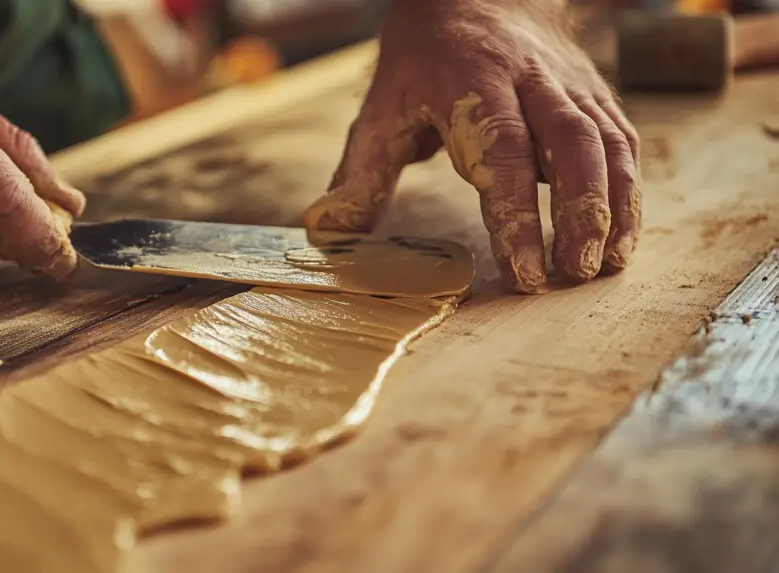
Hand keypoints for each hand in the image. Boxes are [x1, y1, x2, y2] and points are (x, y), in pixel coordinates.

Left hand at [303, 0, 639, 293]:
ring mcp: (570, 86)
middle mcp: (532, 81)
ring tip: (607, 265)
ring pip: (607, 144)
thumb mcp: (383, 106)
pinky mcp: (595, 94)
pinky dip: (629, 190)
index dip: (516, 215)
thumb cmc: (426, 56)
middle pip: (571, 146)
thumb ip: (362, 172)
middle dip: (580, 214)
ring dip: (615, 207)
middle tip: (573, 274)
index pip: (502, 153)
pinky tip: (623, 235)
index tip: (522, 270)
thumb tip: (327, 231)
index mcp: (474, 83)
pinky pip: (622, 141)